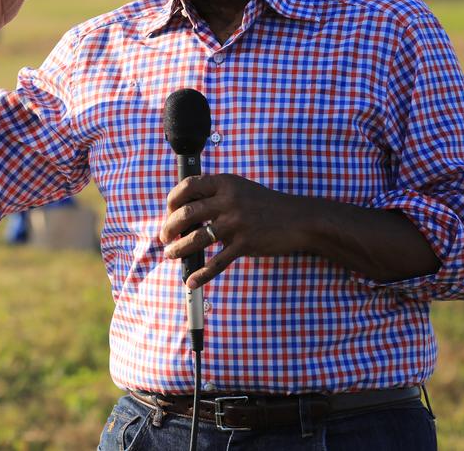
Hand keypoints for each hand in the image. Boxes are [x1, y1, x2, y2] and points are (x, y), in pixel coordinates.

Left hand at [159, 174, 305, 288]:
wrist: (299, 219)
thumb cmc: (266, 204)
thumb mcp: (240, 189)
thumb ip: (216, 194)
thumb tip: (185, 209)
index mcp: (225, 183)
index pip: (188, 186)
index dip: (173, 200)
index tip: (168, 211)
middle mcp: (229, 200)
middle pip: (187, 213)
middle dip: (170, 227)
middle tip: (164, 236)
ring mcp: (237, 223)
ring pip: (197, 238)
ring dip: (179, 248)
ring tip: (170, 254)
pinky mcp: (245, 244)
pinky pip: (217, 262)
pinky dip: (202, 273)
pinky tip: (191, 280)